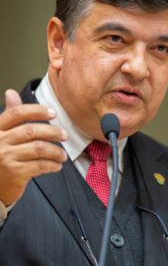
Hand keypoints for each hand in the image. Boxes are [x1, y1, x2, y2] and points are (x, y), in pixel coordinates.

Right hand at [0, 89, 67, 205]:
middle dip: (53, 132)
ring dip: (56, 151)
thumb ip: (10, 116)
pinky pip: (41, 165)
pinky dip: (53, 165)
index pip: (16, 113)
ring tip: (63, 155)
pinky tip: (56, 166)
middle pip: (32, 130)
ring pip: (39, 148)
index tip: (53, 113)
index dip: (37, 111)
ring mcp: (6, 157)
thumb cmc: (2, 157)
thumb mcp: (2, 135)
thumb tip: (11, 92)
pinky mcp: (15, 173)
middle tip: (64, 135)